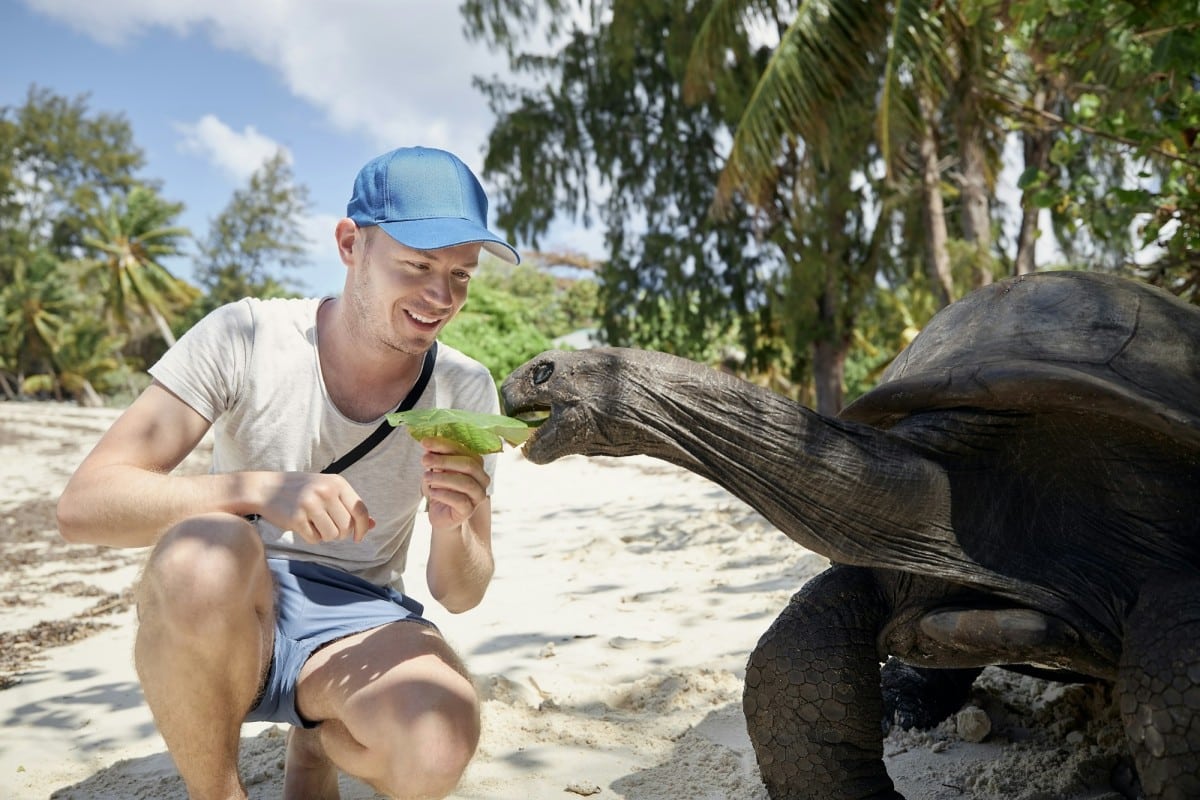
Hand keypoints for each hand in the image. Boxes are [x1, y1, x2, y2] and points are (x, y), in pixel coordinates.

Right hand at [257, 472, 373, 543]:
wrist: (266, 488)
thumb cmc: (302, 491)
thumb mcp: (328, 491)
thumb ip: (350, 507)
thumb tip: (373, 525)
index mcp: (337, 483)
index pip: (360, 510)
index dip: (363, 528)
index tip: (359, 537)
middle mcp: (325, 491)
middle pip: (346, 527)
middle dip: (340, 534)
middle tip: (327, 528)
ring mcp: (310, 504)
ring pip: (332, 535)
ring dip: (325, 536)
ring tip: (314, 525)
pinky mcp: (296, 518)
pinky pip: (314, 539)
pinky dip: (311, 538)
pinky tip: (302, 526)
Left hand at [420, 437, 489, 530]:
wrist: (441, 514)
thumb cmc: (442, 489)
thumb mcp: (438, 470)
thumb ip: (436, 457)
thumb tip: (428, 443)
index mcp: (476, 464)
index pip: (463, 450)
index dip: (444, 445)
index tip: (425, 442)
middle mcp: (482, 479)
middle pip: (469, 465)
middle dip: (444, 460)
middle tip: (424, 460)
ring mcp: (478, 496)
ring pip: (466, 483)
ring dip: (443, 478)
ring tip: (426, 477)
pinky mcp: (469, 510)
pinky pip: (460, 500)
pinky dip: (444, 494)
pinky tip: (432, 492)